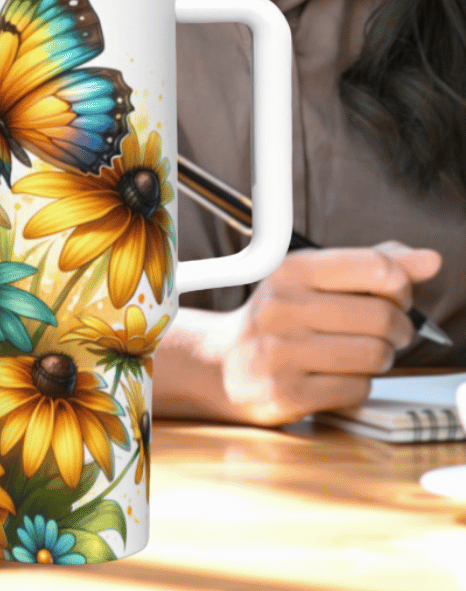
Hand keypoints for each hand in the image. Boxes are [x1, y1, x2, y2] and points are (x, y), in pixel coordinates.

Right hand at [219, 241, 441, 425]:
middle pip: (381, 316)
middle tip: (388, 332)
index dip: (401, 285)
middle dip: (398, 328)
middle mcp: (280, 307)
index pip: (375, 267)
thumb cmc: (279, 319)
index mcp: (289, 270)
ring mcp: (280, 352)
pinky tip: (338, 375)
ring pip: (374, 355)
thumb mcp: (314, 280)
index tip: (395, 296)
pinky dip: (359, 384)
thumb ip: (371, 265)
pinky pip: (356, 388)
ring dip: (381, 358)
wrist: (224, 364)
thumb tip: (430, 260)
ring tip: (362, 353)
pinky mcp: (286, 392)